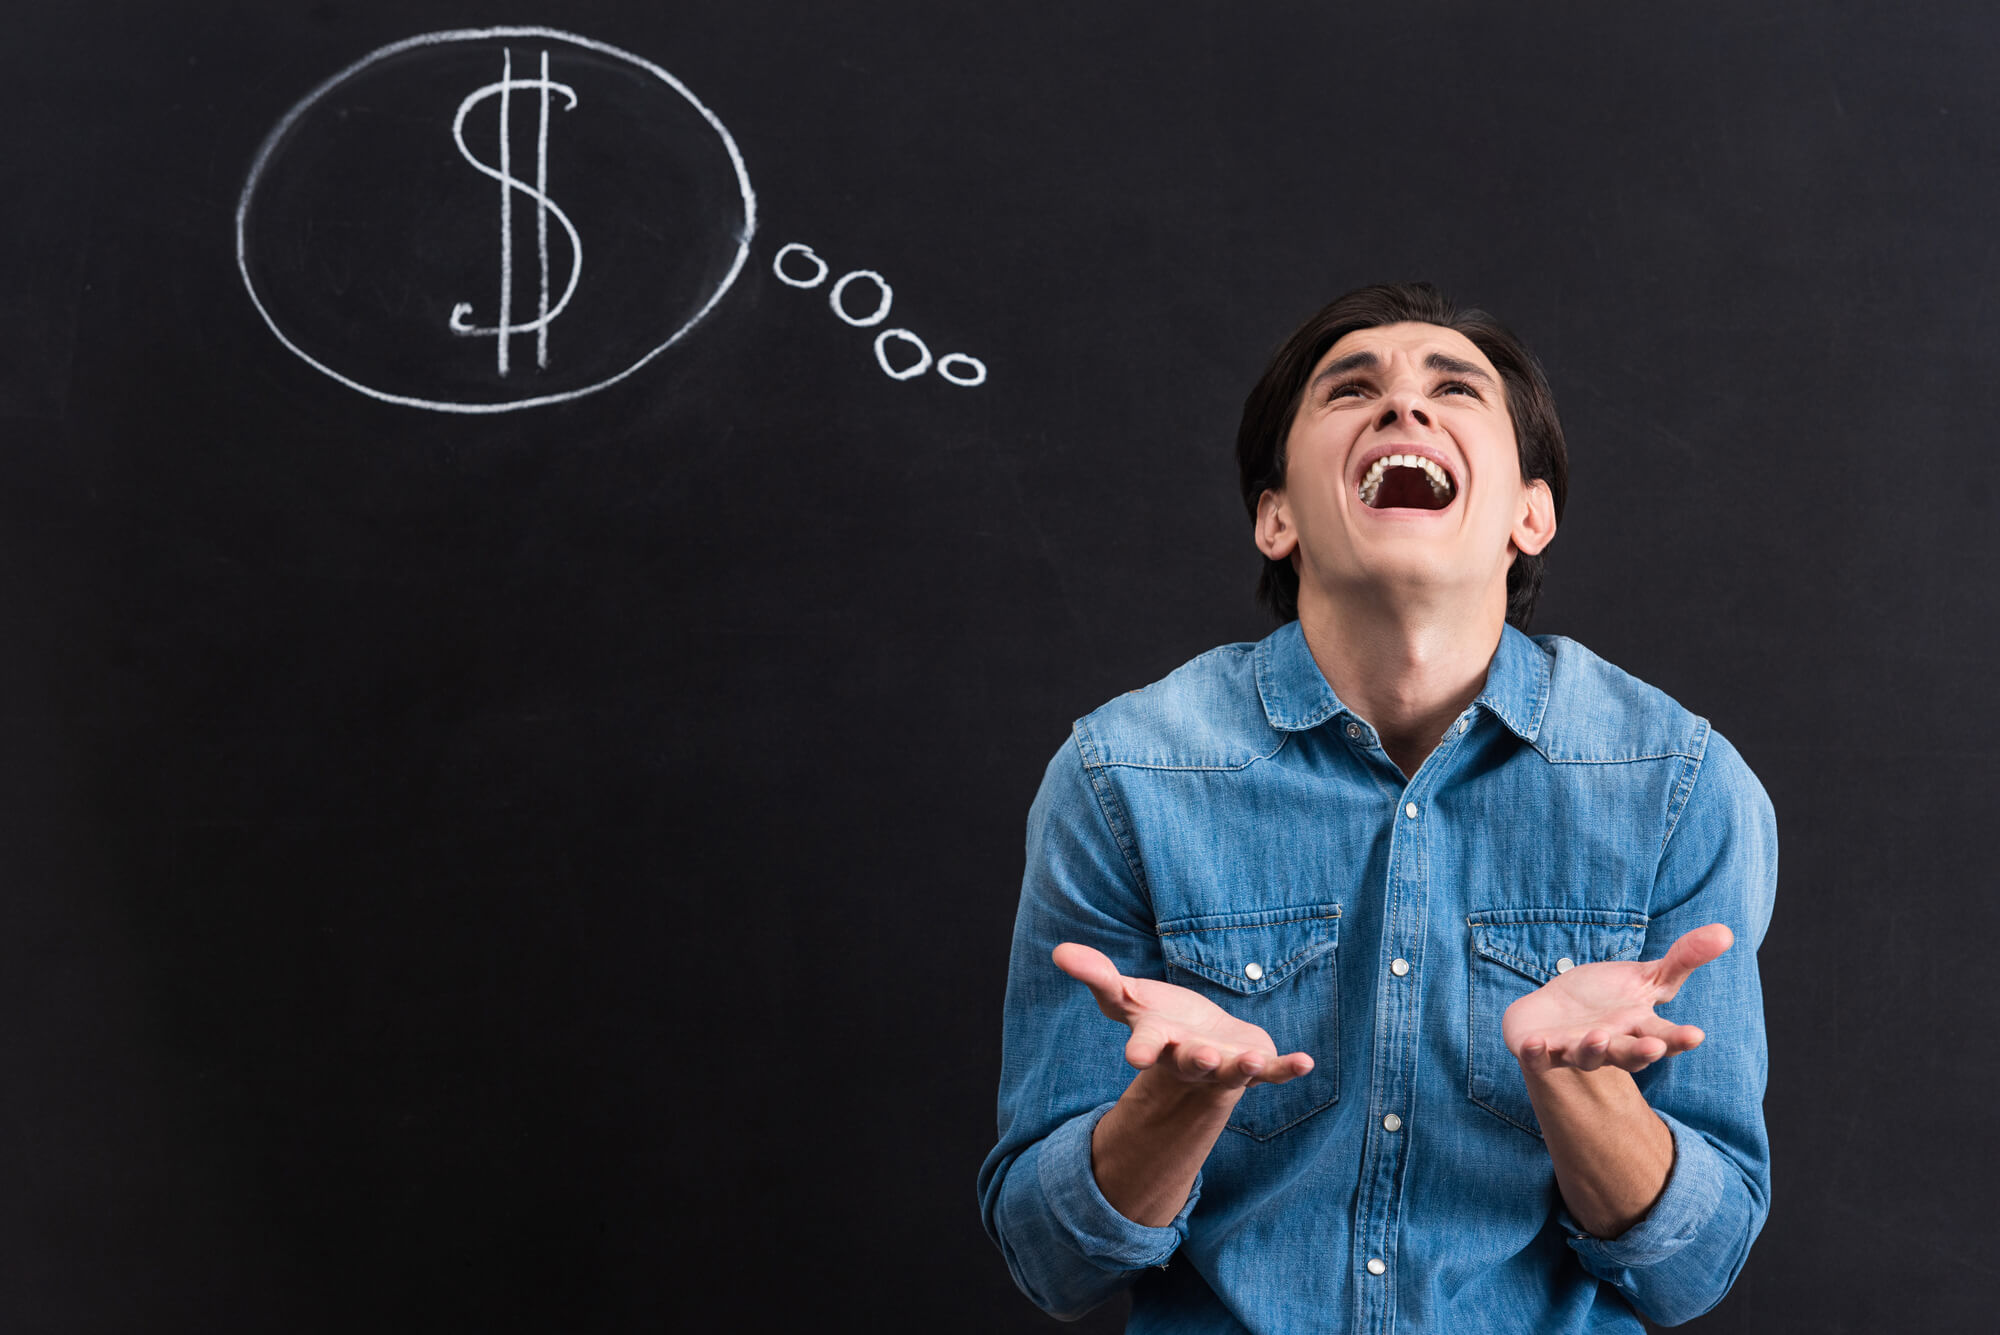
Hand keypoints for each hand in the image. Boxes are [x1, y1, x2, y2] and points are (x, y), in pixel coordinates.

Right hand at [1051, 943, 1313, 1089]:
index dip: (1143, 1050)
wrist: (1203, 1051)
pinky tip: (1307, 1062)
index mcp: (1159, 1041)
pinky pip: (1274, 1071)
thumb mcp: (1127, 996)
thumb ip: (1097, 975)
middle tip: (1203, 1055)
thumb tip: (1058, 951)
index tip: (1136, 1057)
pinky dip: (1289, 1068)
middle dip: (1197, 1058)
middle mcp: (1191, 1058)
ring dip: (1242, 1067)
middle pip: (1192, 1060)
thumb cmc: (1162, 1022)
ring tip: (1252, 1061)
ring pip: (1232, 1070)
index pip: (1147, 1045)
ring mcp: (1225, 1065)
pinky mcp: (1256, 1065)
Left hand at [1502, 923, 1733, 1073]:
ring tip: (1598, 1037)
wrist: (1553, 1014)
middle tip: (1654, 1047)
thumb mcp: (1646, 978)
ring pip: (1586, 1055)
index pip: (1663, 1036)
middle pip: (1628, 1053)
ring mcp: (1573, 1049)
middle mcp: (1610, 1044)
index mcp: (1638, 1028)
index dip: (1678, 1039)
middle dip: (1640, 1052)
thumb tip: (1726, 931)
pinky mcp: (1539, 1050)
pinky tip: (1534, 1044)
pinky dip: (1535, 1053)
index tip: (1696, 1035)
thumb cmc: (1606, 999)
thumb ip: (1683, 960)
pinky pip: (1536, 1056)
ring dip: (1592, 1049)